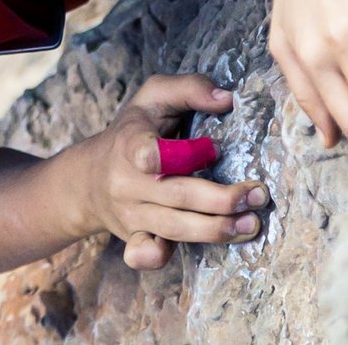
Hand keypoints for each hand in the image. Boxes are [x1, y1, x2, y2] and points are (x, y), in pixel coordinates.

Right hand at [71, 75, 270, 269]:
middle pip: (176, 195)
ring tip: (251, 224)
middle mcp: (127, 182)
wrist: (89, 178)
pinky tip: (187, 255)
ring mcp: (130, 213)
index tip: (211, 149)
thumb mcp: (154, 97)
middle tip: (258, 195)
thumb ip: (190, 89)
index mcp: (131, 142)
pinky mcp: (133, 236)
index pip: (144, 151)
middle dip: (221, 199)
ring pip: (173, 227)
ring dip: (215, 229)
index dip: (171, 155)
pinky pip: (143, 253)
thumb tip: (227, 99)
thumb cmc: (135, 129)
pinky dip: (159, 258)